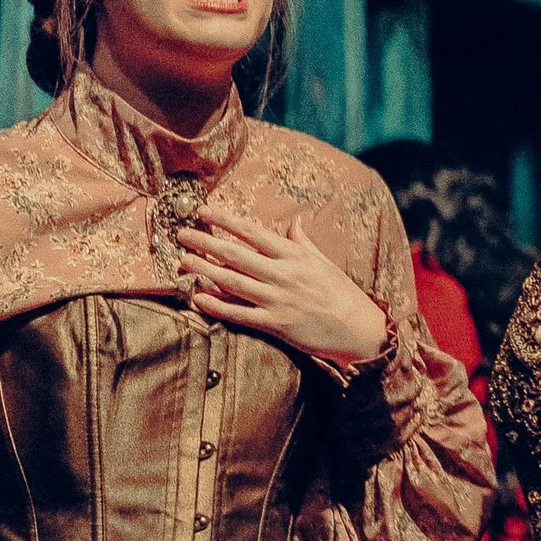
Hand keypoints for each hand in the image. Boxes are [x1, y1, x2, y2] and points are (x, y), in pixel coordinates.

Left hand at [178, 207, 388, 371]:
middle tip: (182, 234)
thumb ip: (304, 242)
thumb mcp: (324, 262)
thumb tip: (295, 220)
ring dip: (204, 270)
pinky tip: (198, 297)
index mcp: (295, 256)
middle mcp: (283, 274)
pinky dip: (217, 305)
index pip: (254, 233)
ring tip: (183, 260)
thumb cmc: (342, 293)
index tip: (205, 211)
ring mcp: (278, 300)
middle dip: (206, 242)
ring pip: (233, 281)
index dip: (226, 221)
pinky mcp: (275, 324)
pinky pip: (239, 313)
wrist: (359, 328)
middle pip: (236, 255)